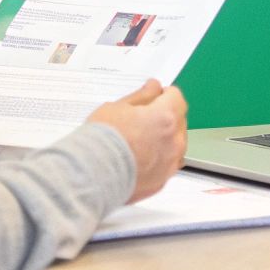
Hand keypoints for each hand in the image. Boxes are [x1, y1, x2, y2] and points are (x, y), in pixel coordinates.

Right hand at [87, 79, 187, 202]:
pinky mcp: (162, 181)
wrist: (91, 175)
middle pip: (178, 121)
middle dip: (165, 117)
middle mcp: (174, 141)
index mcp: (165, 117)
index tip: (152, 97)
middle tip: (141, 120)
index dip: (163, 94)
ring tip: (139, 141)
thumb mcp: (117, 107)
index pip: (176, 97)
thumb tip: (154, 87)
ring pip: (176, 144)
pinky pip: (167, 164)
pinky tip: (138, 159)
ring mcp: (170, 164)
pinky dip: (158, 159)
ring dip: (165, 139)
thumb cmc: (102, 139)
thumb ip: (141, 96)